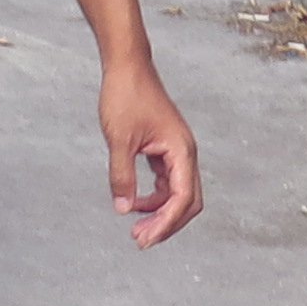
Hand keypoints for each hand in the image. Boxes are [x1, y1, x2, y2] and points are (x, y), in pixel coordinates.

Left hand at [100, 61, 202, 246]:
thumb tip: (123, 208)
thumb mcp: (120, 139)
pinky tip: (136, 203)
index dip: (165, 223)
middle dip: (166, 224)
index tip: (145, 239)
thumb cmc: (126, 95)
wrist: (126, 66)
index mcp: (181, 150)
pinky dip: (155, 196)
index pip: (182, 199)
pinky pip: (166, 181)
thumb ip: (122, 176)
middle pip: (187, 201)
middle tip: (140, 240)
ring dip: (160, 212)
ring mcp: (176, 150)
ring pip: (177, 193)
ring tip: (135, 227)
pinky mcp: (164, 147)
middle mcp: (184, 153)